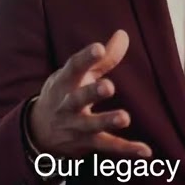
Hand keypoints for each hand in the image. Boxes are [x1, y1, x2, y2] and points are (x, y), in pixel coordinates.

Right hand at [28, 30, 151, 158]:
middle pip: (77, 99)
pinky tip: (145, 151)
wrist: (39, 131)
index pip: (73, 68)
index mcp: (65, 82)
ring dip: (106, 121)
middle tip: (108, 86)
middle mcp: (67, 105)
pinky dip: (126, 150)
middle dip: (91, 93)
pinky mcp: (86, 144)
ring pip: (90, 126)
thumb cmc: (65, 93)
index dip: (85, 58)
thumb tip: (124, 34)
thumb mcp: (78, 75)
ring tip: (124, 118)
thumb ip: (104, 58)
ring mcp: (75, 126)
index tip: (98, 48)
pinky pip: (106, 147)